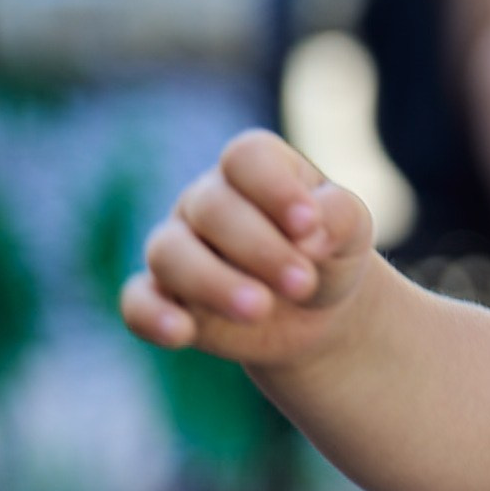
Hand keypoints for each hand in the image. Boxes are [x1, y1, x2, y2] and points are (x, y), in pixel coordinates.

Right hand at [120, 130, 377, 366]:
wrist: (316, 307)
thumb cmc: (330, 250)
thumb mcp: (351, 229)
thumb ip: (339, 217)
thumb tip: (311, 234)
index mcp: (256, 168)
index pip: (247, 157)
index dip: (274, 188)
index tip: (308, 226)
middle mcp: (207, 200)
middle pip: (211, 208)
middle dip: (259, 248)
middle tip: (303, 283)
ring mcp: (178, 246)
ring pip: (169, 253)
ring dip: (213, 283)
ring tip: (260, 310)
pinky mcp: (163, 296)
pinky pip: (137, 301)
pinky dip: (153, 316)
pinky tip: (181, 333)